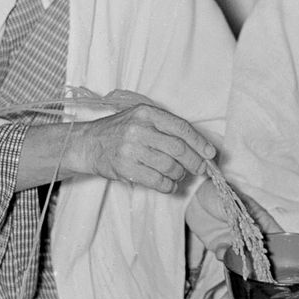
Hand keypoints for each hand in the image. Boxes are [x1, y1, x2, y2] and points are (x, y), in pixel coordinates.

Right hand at [71, 99, 216, 193]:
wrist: (89, 143)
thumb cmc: (119, 131)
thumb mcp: (140, 119)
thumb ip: (165, 128)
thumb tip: (197, 146)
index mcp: (146, 113)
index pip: (181, 128)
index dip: (199, 142)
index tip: (210, 154)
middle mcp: (139, 129)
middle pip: (178, 148)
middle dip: (194, 161)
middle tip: (199, 169)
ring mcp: (131, 149)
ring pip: (169, 166)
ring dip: (179, 174)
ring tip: (178, 174)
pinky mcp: (125, 168)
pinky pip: (157, 181)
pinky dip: (168, 186)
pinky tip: (169, 184)